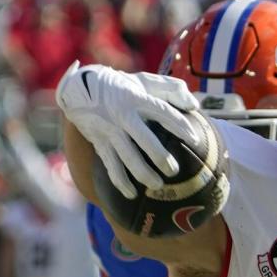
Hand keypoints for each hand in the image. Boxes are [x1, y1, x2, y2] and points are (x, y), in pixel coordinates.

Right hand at [55, 61, 200, 198]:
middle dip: (160, 157)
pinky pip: (110, 165)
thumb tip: (194, 105)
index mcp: (138, 98)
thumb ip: (172, 89)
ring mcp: (110, 130)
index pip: (163, 113)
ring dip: (143, 173)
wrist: (80, 88)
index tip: (196, 140)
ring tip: (158, 185)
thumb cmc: (124, 88)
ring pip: (127, 156)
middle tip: (174, 171)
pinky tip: (132, 194)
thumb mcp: (145, 81)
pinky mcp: (99, 142)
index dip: (180, 126)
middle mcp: (123, 115)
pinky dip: (120, 181)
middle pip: (145, 139)